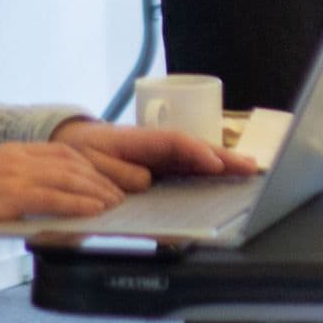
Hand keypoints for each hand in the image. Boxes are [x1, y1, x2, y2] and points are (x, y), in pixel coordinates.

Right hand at [0, 141, 126, 223]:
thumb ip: (15, 177)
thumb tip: (38, 193)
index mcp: (15, 149)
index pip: (62, 151)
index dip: (87, 164)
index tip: (102, 175)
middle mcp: (20, 156)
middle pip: (71, 163)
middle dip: (97, 178)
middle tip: (116, 192)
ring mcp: (17, 173)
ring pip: (68, 178)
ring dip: (94, 191)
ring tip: (111, 203)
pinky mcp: (13, 194)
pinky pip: (54, 197)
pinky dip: (78, 203)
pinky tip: (93, 210)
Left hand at [50, 118, 255, 193]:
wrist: (72, 144)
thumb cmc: (82, 152)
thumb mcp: (93, 163)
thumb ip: (119, 173)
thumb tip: (146, 181)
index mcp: (140, 140)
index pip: (175, 143)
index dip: (197, 153)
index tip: (215, 164)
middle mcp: (156, 145)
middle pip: (194, 148)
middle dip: (223, 156)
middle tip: (250, 166)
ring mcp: (160, 153)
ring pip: (195, 156)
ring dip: (222, 162)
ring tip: (248, 170)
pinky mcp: (160, 164)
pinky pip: (187, 166)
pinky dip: (208, 169)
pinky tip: (224, 176)